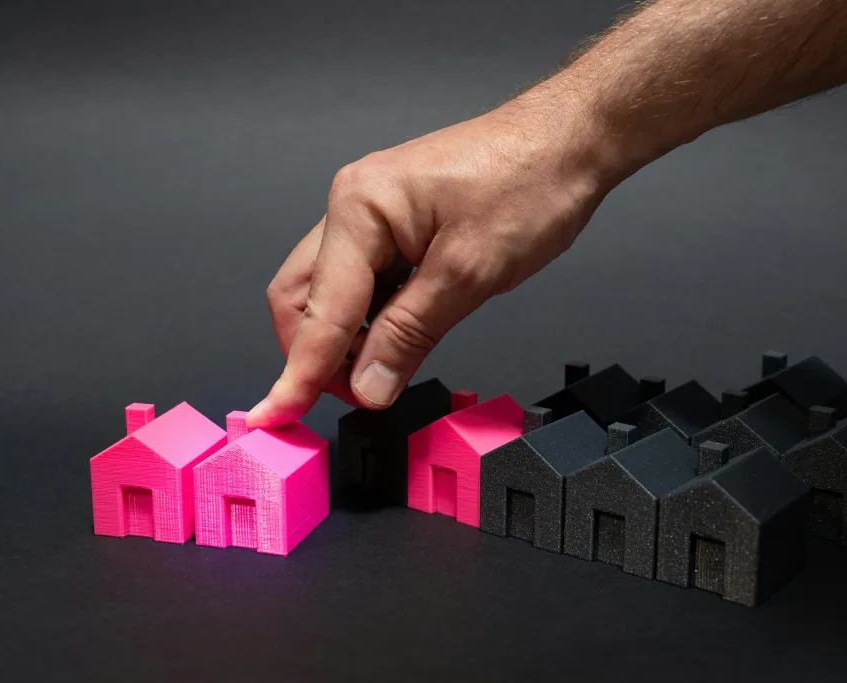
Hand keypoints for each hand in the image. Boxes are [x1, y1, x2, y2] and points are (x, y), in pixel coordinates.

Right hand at [246, 79, 630, 427]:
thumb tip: (368, 385)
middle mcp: (354, 205)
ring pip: (332, 293)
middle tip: (358, 395)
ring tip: (387, 370)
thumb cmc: (529, 182)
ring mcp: (373, 214)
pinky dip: (372, 319)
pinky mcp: (396, 225)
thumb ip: (410, 334)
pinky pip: (363, 282)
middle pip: (303, 298)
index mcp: (360, 207)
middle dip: (317, 354)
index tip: (278, 415)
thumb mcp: (468, 273)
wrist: (568, 142)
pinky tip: (398, 339)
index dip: (300, 371)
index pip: (318, 309)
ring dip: (346, 339)